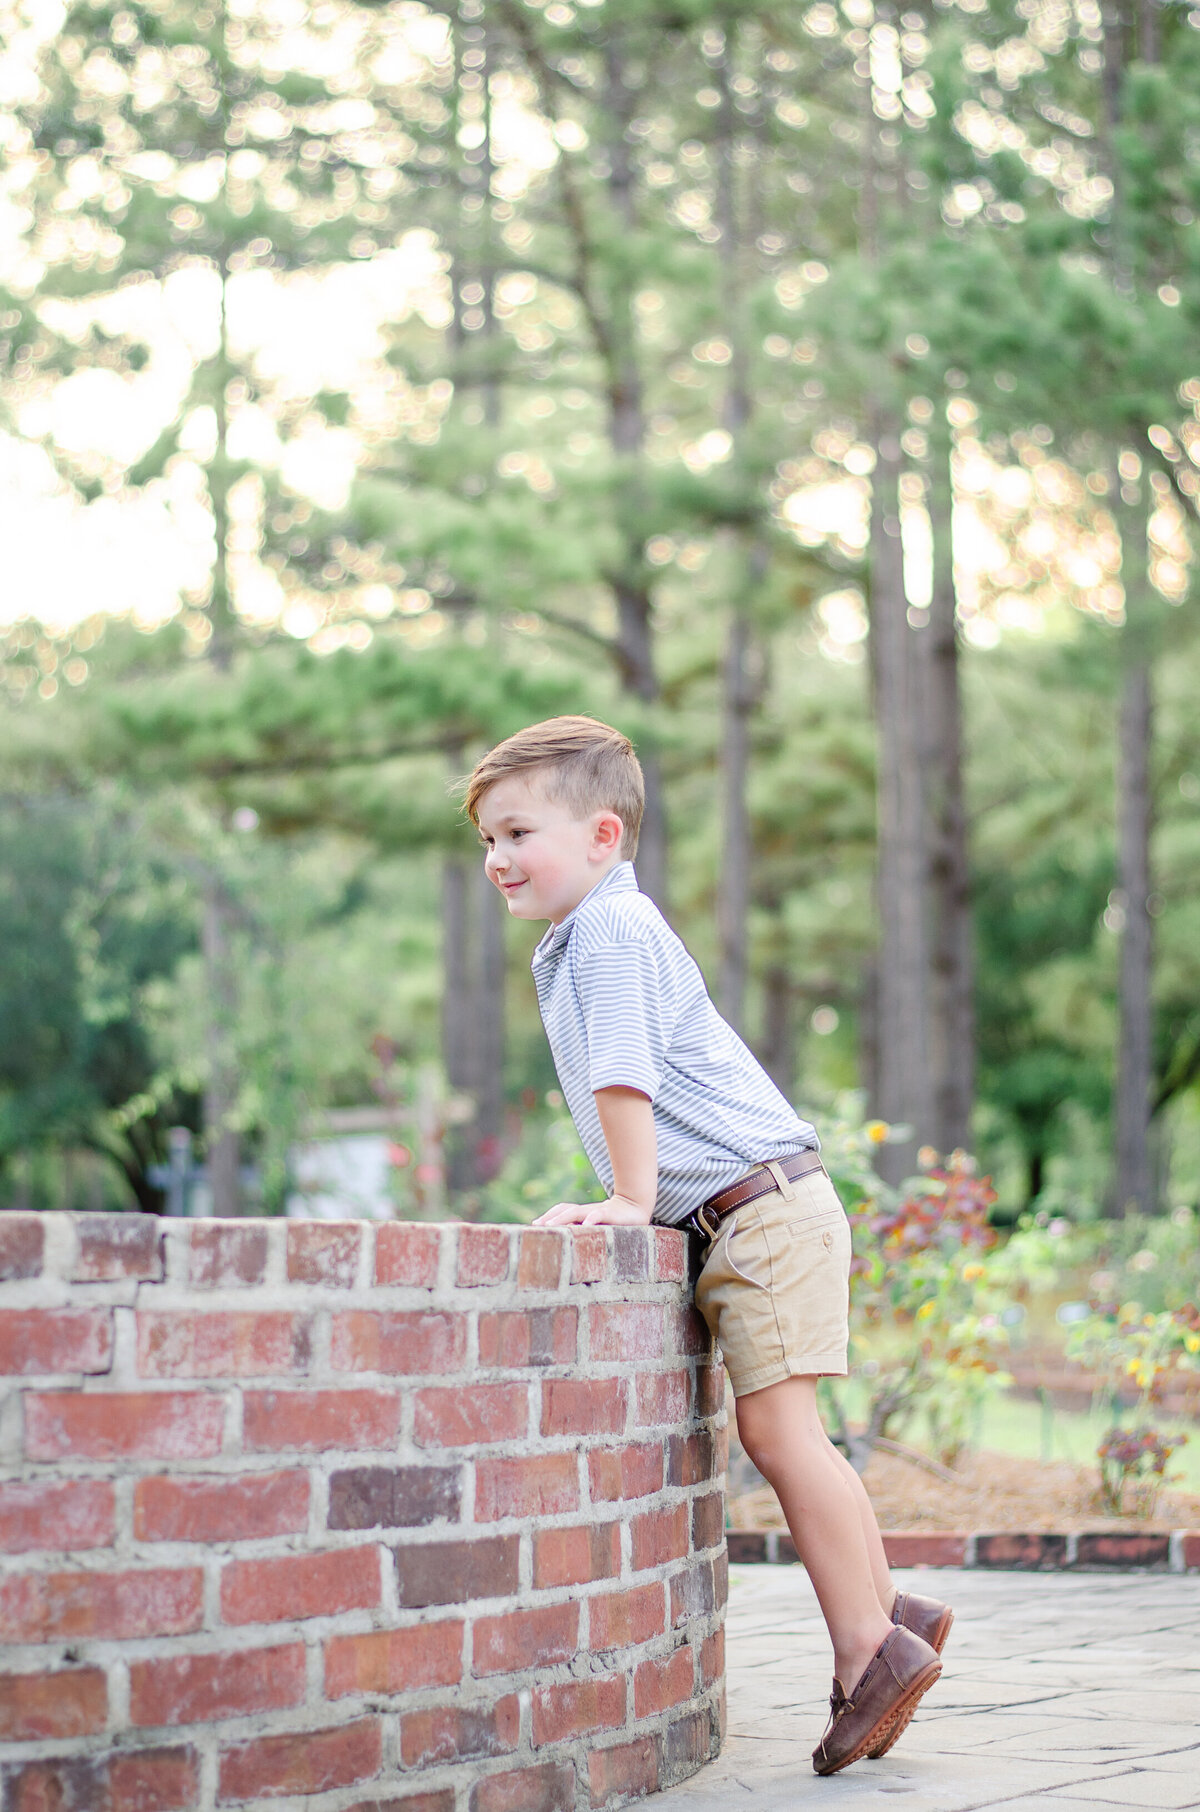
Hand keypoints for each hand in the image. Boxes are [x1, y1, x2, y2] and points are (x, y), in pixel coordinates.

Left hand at [533, 1193, 653, 1227]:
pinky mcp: (610, 1213)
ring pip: (577, 1212)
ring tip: (551, 1225)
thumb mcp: (595, 1226)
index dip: (548, 1215)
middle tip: (538, 1226)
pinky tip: (585, 1225)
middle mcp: (587, 1210)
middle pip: (565, 1209)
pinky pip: (599, 1214)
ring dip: (563, 1218)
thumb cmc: (614, 1220)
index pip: (562, 1209)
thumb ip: (581, 1229)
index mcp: (582, 1213)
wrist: (636, 1208)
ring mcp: (597, 1211)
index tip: (535, 1225)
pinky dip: (591, 1219)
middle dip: (551, 1217)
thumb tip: (563, 1240)